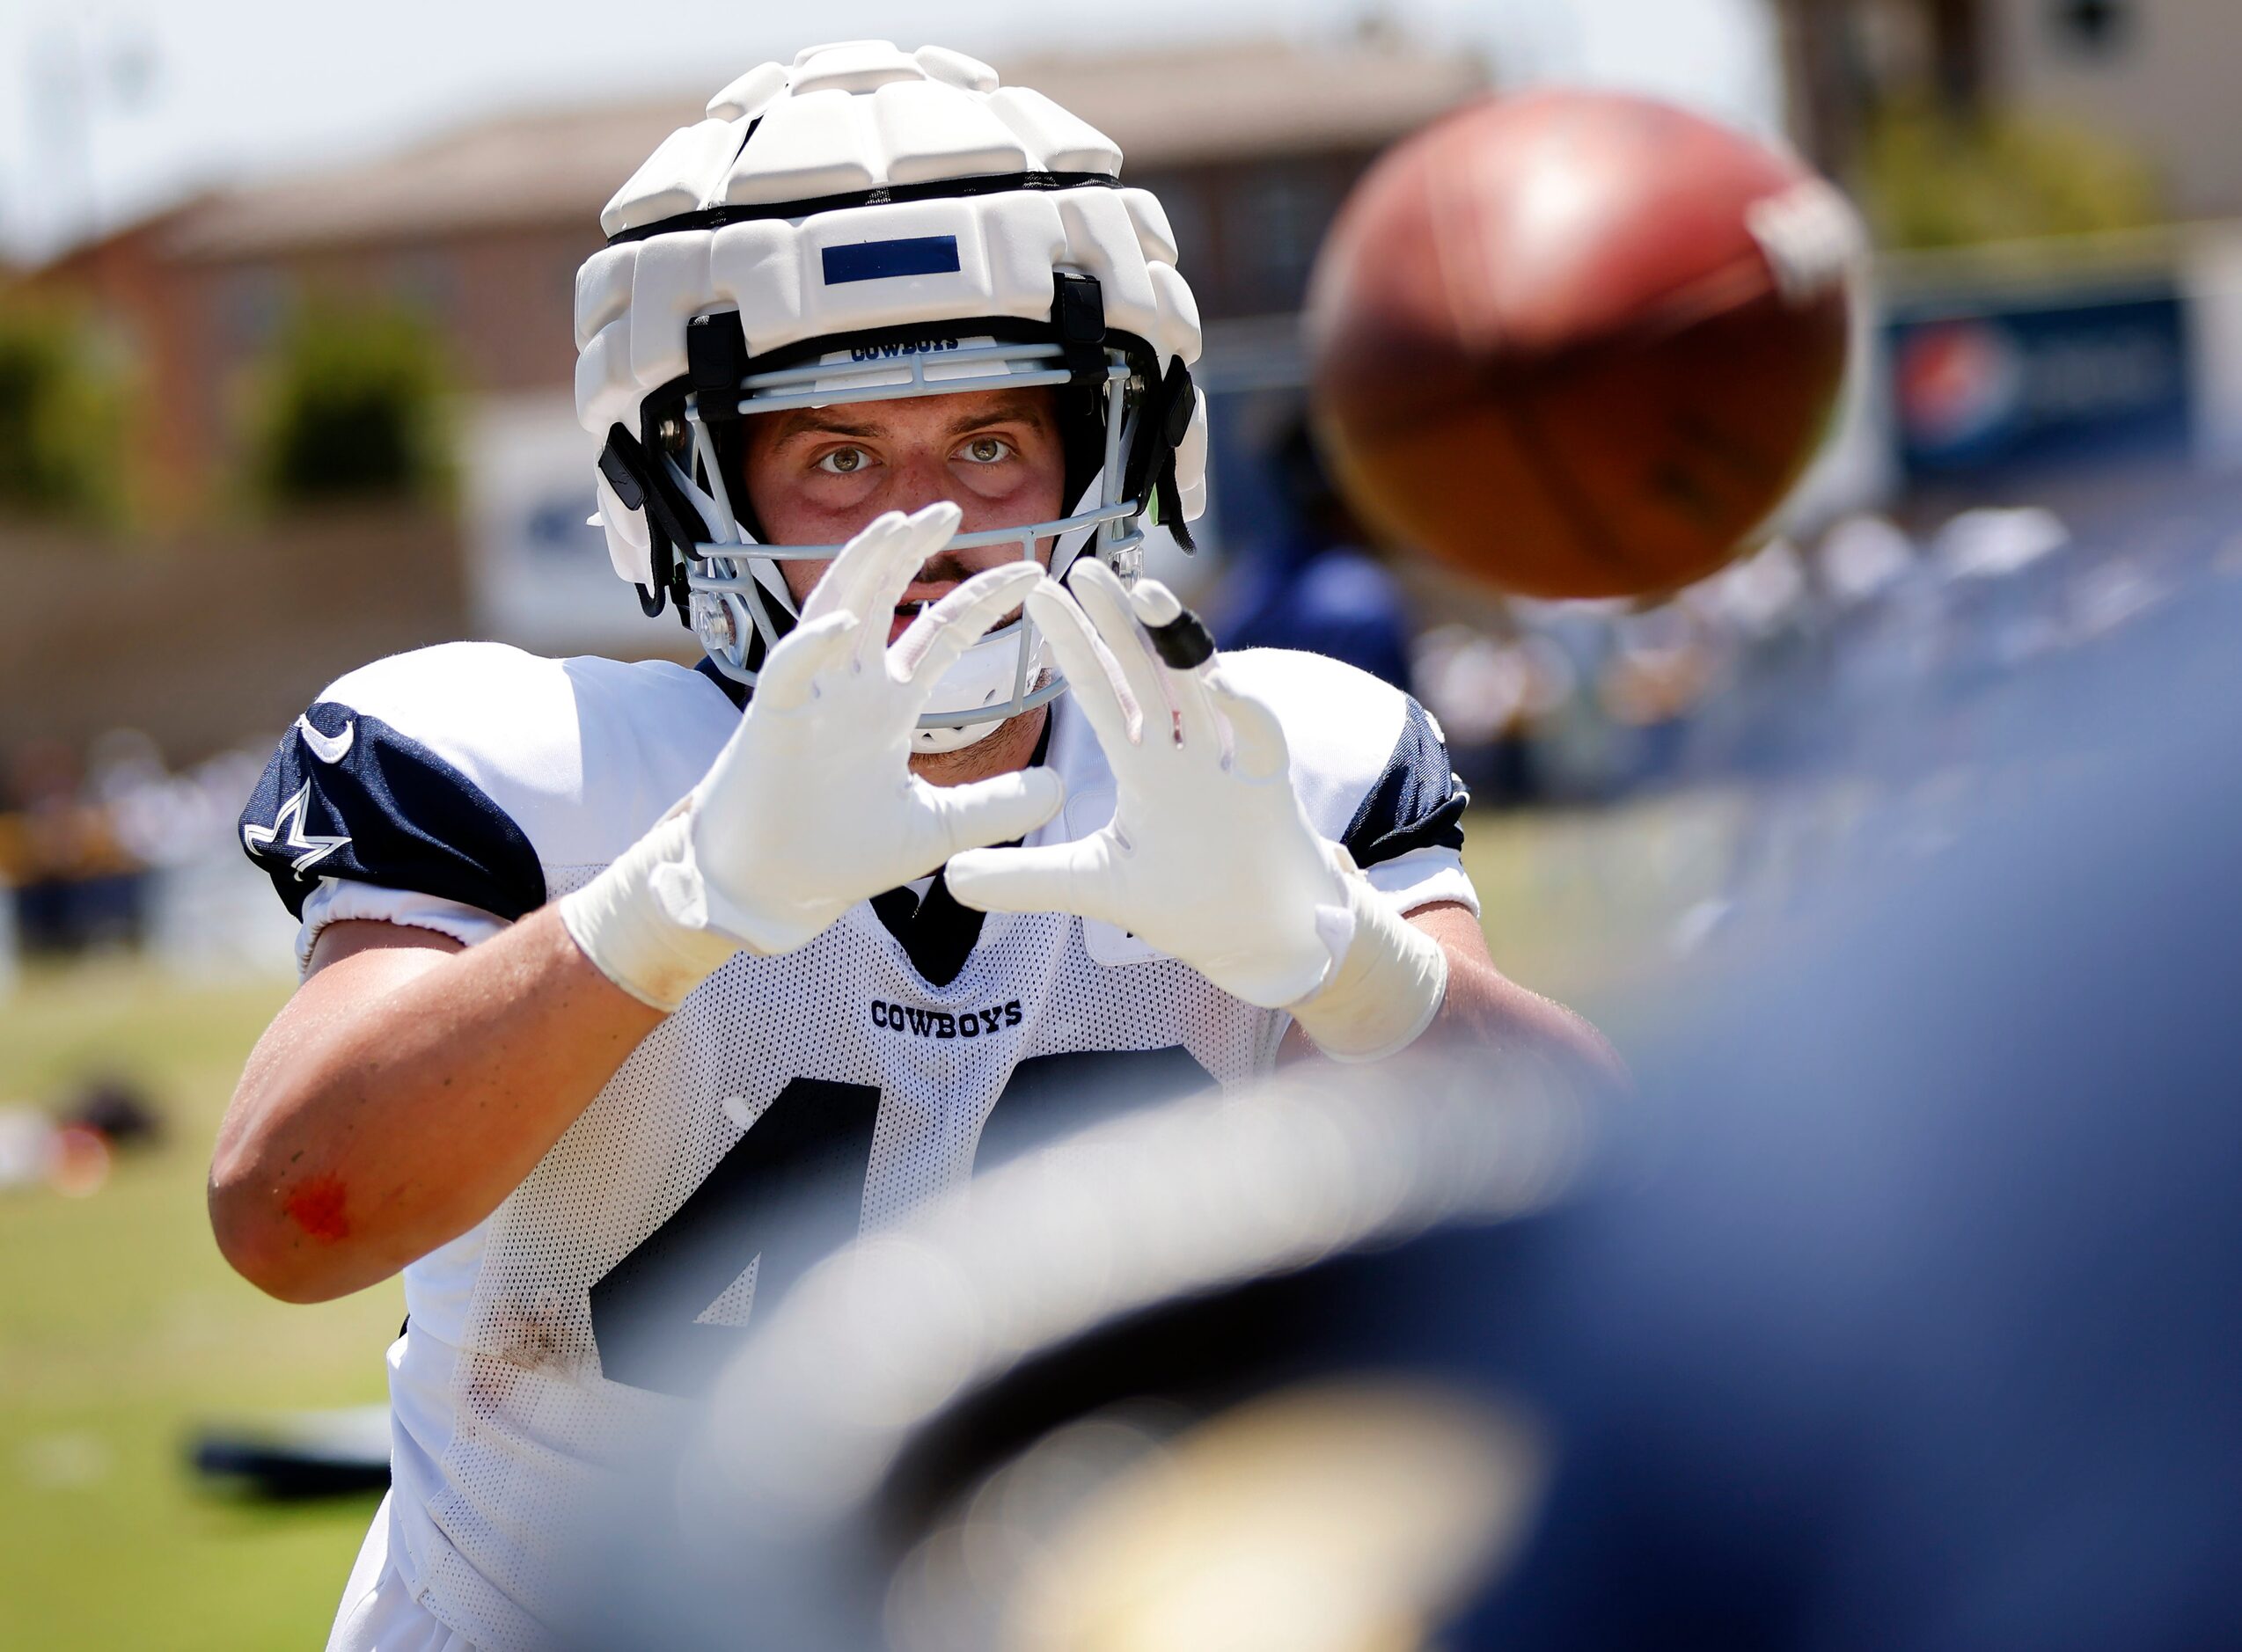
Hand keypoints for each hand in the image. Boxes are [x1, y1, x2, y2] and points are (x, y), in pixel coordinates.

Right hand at [562, 503, 1063, 1006]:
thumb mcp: (936, 829)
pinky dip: (814, 647)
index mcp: (886, 704)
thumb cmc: (839, 854)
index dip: (982, 599)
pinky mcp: (771, 722)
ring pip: (832, 610)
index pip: (941, 633)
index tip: (1032, 570)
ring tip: (897, 526)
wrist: (774, 891)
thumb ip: (995, 806)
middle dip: (911, 550)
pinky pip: (789, 671)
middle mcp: (849, 687)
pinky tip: (844, 625)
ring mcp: (808, 698)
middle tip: (950, 507)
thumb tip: (1059, 788)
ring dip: (861, 567)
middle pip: (882, 597)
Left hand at [945, 560, 1351, 1007]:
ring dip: (1176, 638)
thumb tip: (950, 878)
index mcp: (1145, 763)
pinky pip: (1258, 732)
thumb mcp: (1093, 887)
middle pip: (1148, 669)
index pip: (1102, 690)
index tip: (1040, 595)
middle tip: (1082, 566)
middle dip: (1118, 619)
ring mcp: (1231, 761)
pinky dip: (1239, 704)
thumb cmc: (1188, 905)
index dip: (1073, 644)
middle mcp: (1186, 749)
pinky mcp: (1272, 783)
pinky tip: (1213, 678)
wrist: (1263, 940)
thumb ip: (1026, 878)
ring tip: (1144, 592)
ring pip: (1201, 684)